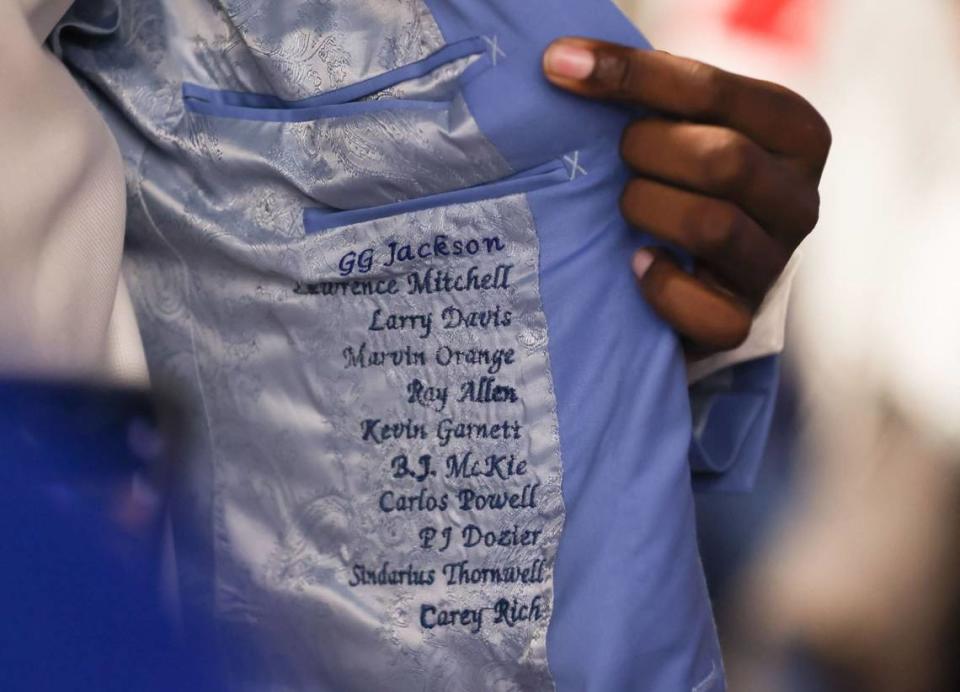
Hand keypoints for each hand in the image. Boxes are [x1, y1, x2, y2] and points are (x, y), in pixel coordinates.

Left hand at [543, 38, 830, 352]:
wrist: (699, 274)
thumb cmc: (684, 183)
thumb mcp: (681, 127)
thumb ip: (646, 92)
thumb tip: (562, 60)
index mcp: (795, 133)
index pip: (715, 92)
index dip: (635, 76)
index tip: (563, 65)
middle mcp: (799, 198)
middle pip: (723, 160)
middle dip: (648, 152)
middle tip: (621, 157)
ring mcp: (774, 264)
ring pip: (713, 226)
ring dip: (648, 209)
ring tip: (627, 205)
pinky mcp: (742, 320)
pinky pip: (706, 309)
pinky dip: (661, 286)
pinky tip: (637, 263)